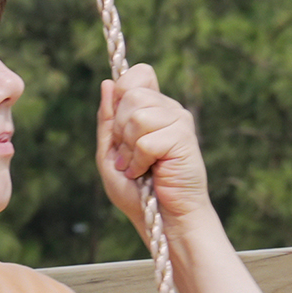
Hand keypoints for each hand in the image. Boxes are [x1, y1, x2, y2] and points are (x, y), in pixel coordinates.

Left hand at [97, 64, 214, 231]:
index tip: (119, 123)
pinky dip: (139, 161)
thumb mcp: (110, 154)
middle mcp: (168, 109)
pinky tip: (147, 172)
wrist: (163, 218)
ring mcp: (178, 121)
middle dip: (119, 129)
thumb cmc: (138, 192)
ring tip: (137, 166)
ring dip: (129, 148)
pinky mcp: (184, 138)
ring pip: (137, 115)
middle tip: (128, 154)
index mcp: (152, 108)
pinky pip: (147, 140)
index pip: (138, 74)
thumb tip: (107, 84)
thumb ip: (107, 121)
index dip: (122, 91)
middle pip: (131, 94)